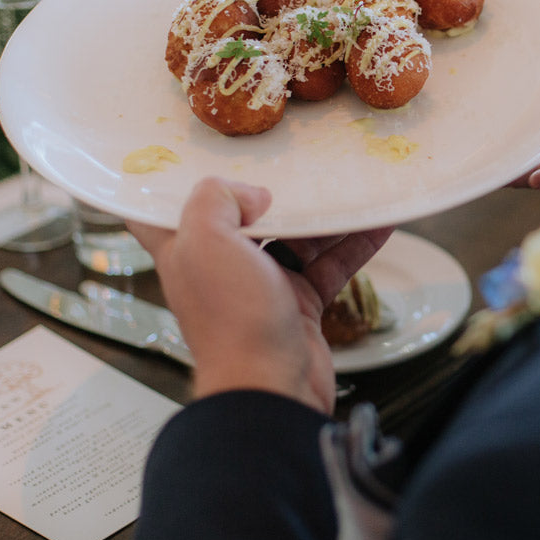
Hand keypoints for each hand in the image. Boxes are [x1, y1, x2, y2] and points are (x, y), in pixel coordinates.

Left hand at [128, 178, 392, 413]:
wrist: (272, 388)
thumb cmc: (232, 321)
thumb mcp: (206, 242)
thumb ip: (215, 200)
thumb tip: (254, 194)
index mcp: (185, 250)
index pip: (159, 212)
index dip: (167, 181)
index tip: (188, 151)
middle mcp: (220, 266)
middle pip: (244, 216)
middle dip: (272, 188)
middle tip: (300, 157)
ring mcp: (262, 286)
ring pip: (295, 237)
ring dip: (326, 213)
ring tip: (354, 183)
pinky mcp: (298, 305)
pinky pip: (329, 264)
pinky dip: (354, 243)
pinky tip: (380, 222)